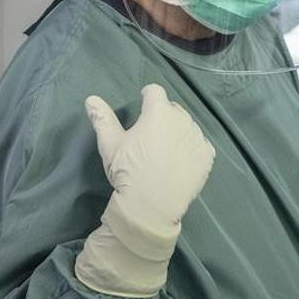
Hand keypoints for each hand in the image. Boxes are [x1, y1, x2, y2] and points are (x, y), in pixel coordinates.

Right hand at [75, 84, 215, 296]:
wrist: (151, 206)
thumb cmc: (128, 172)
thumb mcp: (109, 144)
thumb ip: (102, 118)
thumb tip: (91, 99)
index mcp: (158, 112)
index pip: (154, 91)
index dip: (147, 96)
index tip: (143, 105)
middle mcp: (182, 119)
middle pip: (172, 109)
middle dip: (162, 116)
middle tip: (151, 135)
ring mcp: (197, 137)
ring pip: (187, 126)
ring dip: (177, 131)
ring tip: (165, 151)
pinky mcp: (207, 156)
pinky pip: (200, 144)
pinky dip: (192, 149)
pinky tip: (181, 162)